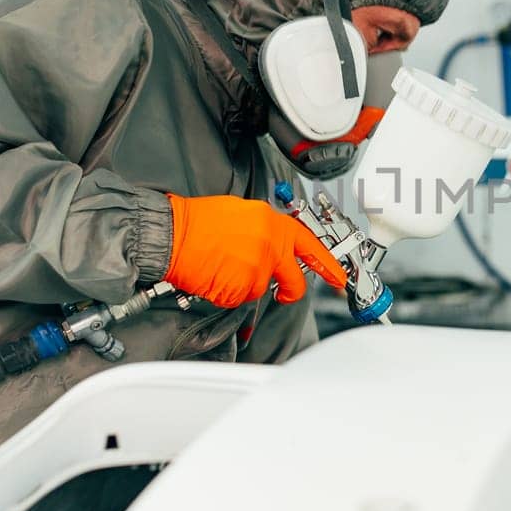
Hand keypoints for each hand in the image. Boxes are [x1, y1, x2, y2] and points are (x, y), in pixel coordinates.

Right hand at [162, 194, 346, 307]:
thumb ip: (265, 229)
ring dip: (247, 285)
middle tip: (285, 293)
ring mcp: (256, 270)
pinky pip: (241, 298)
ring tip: (224, 267)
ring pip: (262, 289)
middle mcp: (270, 247)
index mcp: (272, 224)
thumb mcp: (241, 212)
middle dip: (291, 290)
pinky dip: (230, 293)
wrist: (172, 234)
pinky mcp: (240, 289)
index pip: (311, 246)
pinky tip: (217, 275)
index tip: (339, 276)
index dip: (328, 264)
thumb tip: (273, 242)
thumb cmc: (197, 221)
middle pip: (294, 280)